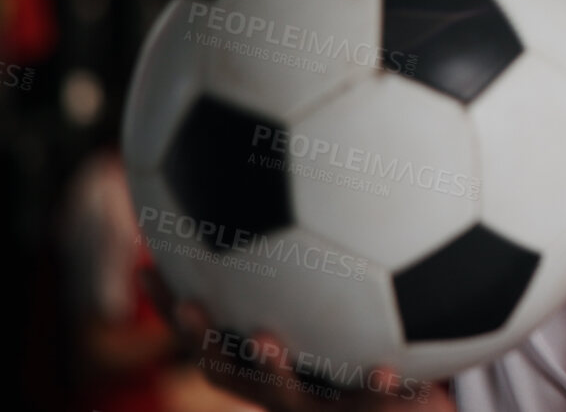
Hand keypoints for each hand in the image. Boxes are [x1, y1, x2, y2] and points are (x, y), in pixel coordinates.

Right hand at [141, 266, 455, 411]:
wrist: (417, 407)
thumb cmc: (377, 343)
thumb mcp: (351, 299)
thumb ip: (324, 252)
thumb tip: (309, 177)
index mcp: (265, 359)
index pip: (207, 334)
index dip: (174, 305)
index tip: (148, 267)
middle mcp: (281, 387)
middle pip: (226, 370)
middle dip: (201, 339)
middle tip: (187, 307)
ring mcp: (320, 406)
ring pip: (284, 395)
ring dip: (271, 370)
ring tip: (265, 339)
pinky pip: (370, 404)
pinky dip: (375, 387)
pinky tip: (386, 368)